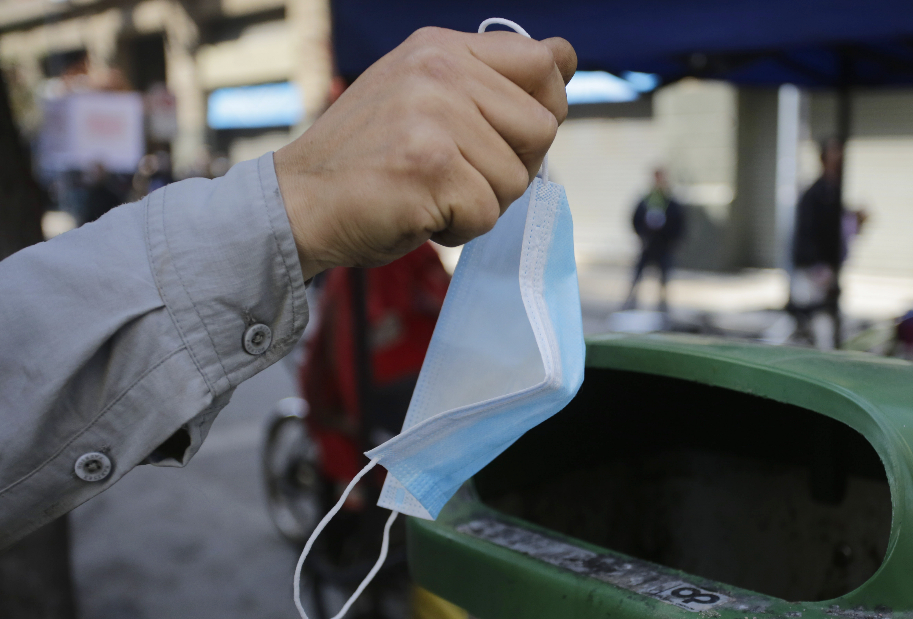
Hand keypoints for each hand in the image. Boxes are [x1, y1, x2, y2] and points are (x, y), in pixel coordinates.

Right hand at [274, 27, 576, 279]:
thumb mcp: (426, 95)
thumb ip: (493, 79)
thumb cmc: (368, 159)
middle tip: (457, 174)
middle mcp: (439, 72)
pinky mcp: (430, 167)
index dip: (545, 109)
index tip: (510, 135)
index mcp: (441, 48)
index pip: (543, 65)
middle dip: (511, 167)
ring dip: (480, 202)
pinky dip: (458, 229)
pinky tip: (418, 212)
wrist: (298, 202)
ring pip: (517, 179)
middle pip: (541, 129)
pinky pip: (487, 213)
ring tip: (428, 192)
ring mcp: (435, 117)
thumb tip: (567, 57)